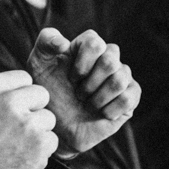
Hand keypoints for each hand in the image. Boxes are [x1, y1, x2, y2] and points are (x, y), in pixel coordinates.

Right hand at [0, 65, 58, 168]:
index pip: (23, 77)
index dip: (19, 92)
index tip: (13, 105)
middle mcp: (10, 102)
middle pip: (41, 94)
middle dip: (32, 108)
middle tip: (18, 124)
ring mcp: (28, 123)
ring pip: (48, 118)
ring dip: (37, 129)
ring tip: (18, 142)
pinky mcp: (40, 144)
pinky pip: (51, 139)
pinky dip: (41, 149)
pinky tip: (23, 154)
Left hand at [27, 28, 140, 154]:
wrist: (57, 127)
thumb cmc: (48, 93)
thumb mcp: (38, 65)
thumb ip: (46, 41)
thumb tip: (64, 43)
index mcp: (89, 47)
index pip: (94, 42)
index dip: (81, 64)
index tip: (70, 78)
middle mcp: (108, 58)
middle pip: (110, 60)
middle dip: (89, 83)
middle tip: (78, 94)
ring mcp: (122, 77)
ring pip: (120, 79)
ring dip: (98, 97)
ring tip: (88, 104)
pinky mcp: (130, 97)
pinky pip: (128, 98)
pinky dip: (110, 109)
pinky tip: (100, 113)